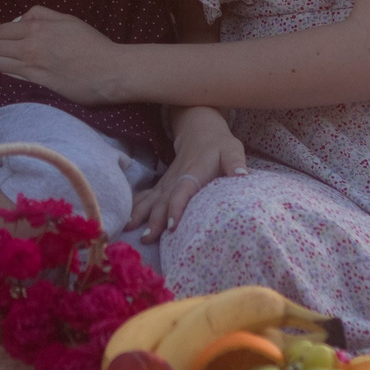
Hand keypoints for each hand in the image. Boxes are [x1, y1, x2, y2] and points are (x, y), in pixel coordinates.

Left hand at [0, 6, 131, 104]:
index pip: (1, 31)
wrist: (109, 71)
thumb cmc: (93, 44)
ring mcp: (31, 67)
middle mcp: (29, 47)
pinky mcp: (37, 85)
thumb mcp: (68, 20)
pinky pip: (8, 78)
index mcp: (36, 28)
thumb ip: (43, 15)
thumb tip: (23, 18)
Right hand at [129, 106, 246, 241]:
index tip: (172, 225)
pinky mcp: (163, 184)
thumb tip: (242, 176)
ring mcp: (167, 181)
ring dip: (141, 214)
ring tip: (130, 229)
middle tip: (147, 238)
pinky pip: (147, 195)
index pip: (183, 190)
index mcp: (194, 172)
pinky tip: (128, 219)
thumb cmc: (219, 145)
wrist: (200, 130)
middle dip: (154, 219)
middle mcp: (176, 178)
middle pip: (163, 199)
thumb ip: (235, 163)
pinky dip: (136, 206)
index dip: (177, 207)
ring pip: (152, 198)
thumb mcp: (231, 150)